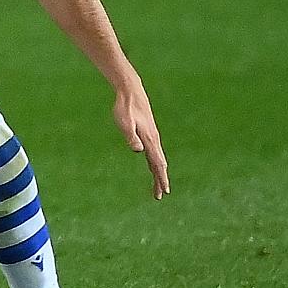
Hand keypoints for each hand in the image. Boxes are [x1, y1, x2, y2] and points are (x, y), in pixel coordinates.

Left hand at [112, 75, 168, 199]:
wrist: (131, 93)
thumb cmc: (125, 108)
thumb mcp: (124, 122)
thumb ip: (130, 136)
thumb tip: (138, 150)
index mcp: (150, 140)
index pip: (158, 164)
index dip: (160, 178)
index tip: (163, 191)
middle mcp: (154, 140)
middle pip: (159, 164)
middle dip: (160, 180)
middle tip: (159, 195)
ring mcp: (152, 137)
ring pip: (157, 159)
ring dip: (158, 173)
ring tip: (157, 186)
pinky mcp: (148, 134)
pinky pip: (153, 153)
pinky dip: (155, 163)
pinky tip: (152, 167)